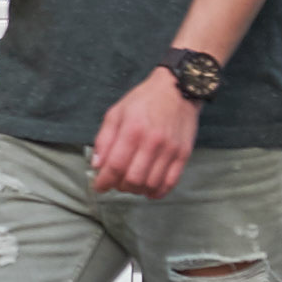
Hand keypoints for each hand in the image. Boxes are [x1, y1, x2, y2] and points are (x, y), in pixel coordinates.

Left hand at [90, 67, 197, 197]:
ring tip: (130, 184)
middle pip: (133, 179)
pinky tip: (148, 189)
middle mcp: (153, 142)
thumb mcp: (116, 112)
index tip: (99, 186)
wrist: (178, 89)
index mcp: (132, 129)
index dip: (104, 181)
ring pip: (151, 184)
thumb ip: (104, 139)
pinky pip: (170, 182)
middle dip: (120, 186)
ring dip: (137, 190)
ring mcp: (170, 150)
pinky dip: (157, 192)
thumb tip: (97, 165)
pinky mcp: (184, 155)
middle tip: (115, 183)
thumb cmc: (143, 100)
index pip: (115, 165)